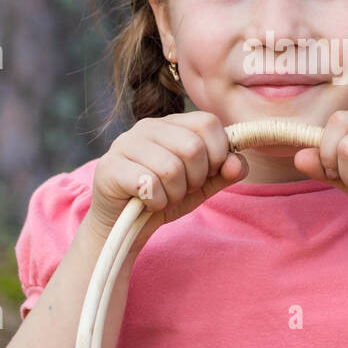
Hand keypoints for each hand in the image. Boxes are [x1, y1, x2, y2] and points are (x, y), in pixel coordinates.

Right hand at [88, 113, 248, 247]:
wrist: (123, 225)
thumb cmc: (163, 197)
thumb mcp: (201, 186)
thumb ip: (224, 172)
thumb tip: (238, 163)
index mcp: (172, 124)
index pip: (208, 122)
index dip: (217, 153)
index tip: (207, 174)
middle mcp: (147, 126)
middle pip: (192, 147)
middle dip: (195, 179)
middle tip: (182, 189)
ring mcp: (125, 144)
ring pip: (171, 168)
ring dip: (174, 194)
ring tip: (164, 197)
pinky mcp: (109, 167)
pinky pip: (148, 184)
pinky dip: (156, 202)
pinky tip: (148, 203)